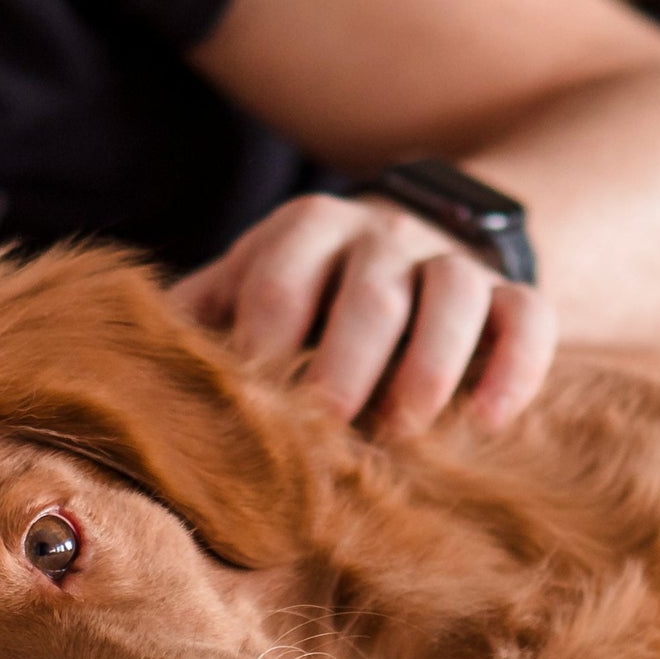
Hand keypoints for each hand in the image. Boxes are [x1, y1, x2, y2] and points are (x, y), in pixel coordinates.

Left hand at [171, 192, 556, 437]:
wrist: (411, 247)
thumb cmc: (306, 292)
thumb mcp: (247, 286)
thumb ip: (198, 320)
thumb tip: (130, 379)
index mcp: (306, 228)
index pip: (280, 275)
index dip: (264, 338)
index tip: (251, 399)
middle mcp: (383, 235)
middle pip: (372, 288)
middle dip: (348, 358)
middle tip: (327, 423)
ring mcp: (452, 261)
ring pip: (456, 292)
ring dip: (430, 363)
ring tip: (405, 429)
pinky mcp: (512, 293)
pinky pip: (529, 317)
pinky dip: (515, 367)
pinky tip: (488, 423)